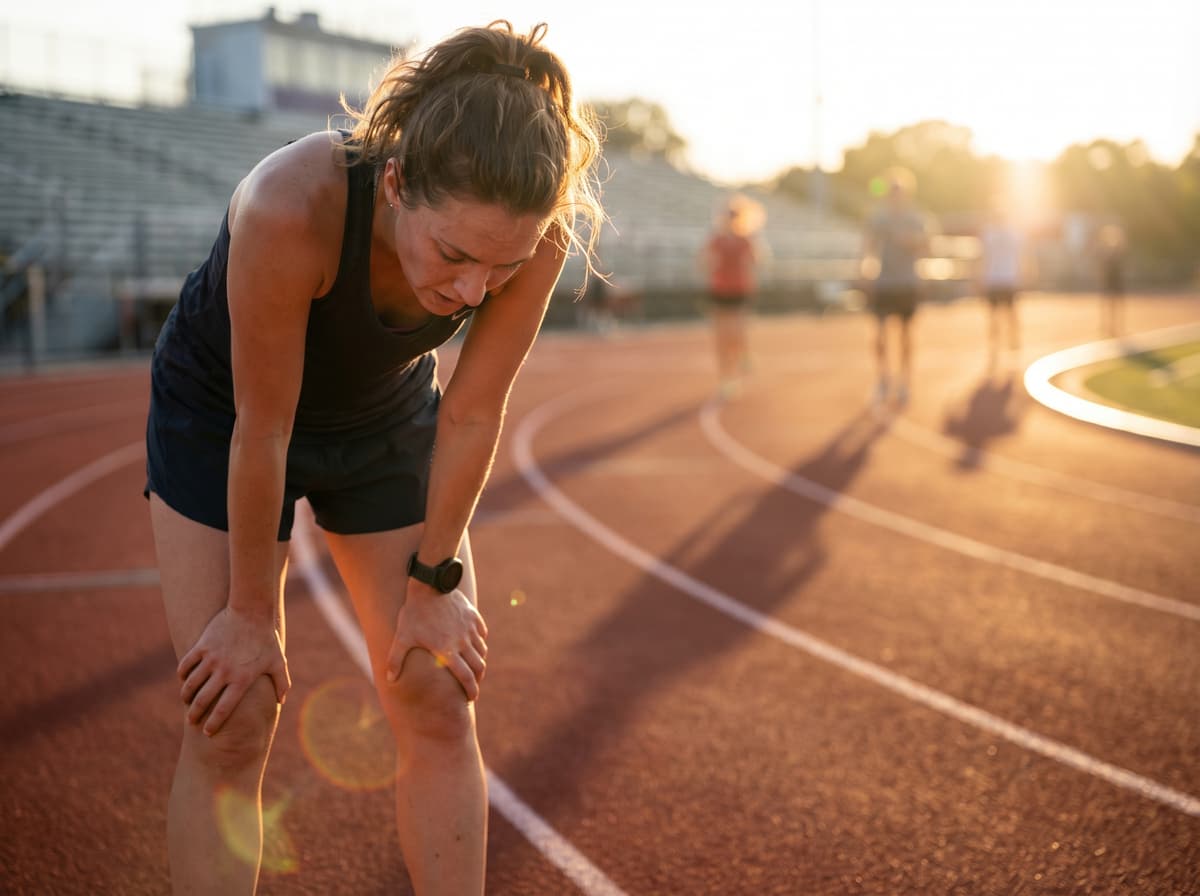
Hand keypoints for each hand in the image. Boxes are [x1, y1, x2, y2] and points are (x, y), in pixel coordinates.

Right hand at [177, 606, 289, 735]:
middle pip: (203, 700)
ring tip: (186, 702)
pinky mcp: (202, 646)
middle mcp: (224, 672)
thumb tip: (281, 702)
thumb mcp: (278, 661)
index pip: (224, 709)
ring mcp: (211, 659)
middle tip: (192, 721)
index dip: (214, 723)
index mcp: (242, 679)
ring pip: (191, 684)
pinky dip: (182, 674)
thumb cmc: (267, 638)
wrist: (252, 610)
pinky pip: (186, 665)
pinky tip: (184, 679)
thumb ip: (281, 683)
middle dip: (195, 714)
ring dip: (186, 696)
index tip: (208, 732)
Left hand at [386, 585, 488, 700]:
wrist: (429, 586)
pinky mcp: (473, 616)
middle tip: (473, 686)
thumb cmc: (414, 613)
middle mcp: (463, 642)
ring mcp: (470, 629)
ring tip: (473, 667)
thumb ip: (395, 660)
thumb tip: (389, 680)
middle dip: (478, 679)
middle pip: (478, 667)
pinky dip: (480, 642)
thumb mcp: (402, 637)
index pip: (466, 677)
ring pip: (482, 651)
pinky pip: (482, 634)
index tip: (471, 697)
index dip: (471, 690)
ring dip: (479, 662)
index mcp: (448, 651)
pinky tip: (475, 644)